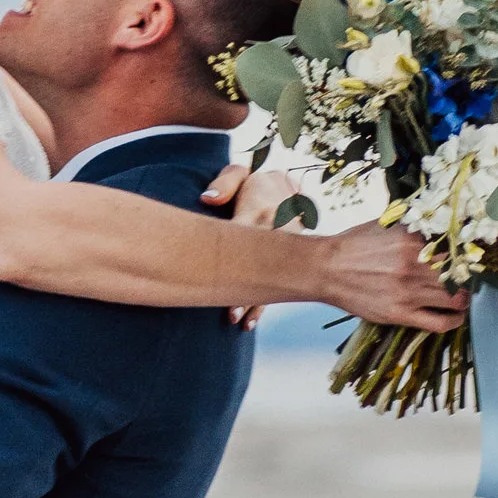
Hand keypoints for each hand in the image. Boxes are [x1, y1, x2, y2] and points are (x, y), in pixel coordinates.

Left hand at [202, 156, 302, 326]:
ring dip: (256, 302)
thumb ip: (225, 182)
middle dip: (248, 289)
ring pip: (271, 280)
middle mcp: (274, 231)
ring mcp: (284, 250)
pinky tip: (249, 322)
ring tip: (239, 320)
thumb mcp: (242, 174)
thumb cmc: (256, 186)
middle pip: (260, 264)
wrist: (289, 191)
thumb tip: (208, 199)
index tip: (221, 282)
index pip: (244, 235)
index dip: (234, 258)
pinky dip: (263, 305)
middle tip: (231, 314)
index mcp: (259, 211)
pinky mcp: (288, 262)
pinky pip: (279, 286)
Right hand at [319, 225, 469, 331]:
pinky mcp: (400, 314)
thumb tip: (439, 229)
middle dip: (465, 278)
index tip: (466, 260)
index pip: (455, 249)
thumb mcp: (386, 226)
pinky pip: (440, 323)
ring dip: (462, 299)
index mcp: (412, 241)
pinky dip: (454, 321)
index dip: (465, 256)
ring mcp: (408, 292)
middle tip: (463, 279)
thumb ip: (413, 229)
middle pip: (458, 275)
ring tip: (460, 297)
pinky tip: (456, 317)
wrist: (326, 268)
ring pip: (455, 299)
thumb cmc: (353, 246)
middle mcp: (413, 266)